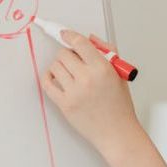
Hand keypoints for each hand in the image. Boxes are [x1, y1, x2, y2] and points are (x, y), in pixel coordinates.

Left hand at [42, 31, 139, 156]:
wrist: (116, 133)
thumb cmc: (119, 106)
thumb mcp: (119, 74)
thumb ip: (106, 52)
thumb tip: (88, 39)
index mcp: (102, 68)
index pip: (79, 43)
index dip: (69, 35)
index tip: (64, 34)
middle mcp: (86, 79)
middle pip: (63, 54)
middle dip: (67, 55)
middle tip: (73, 61)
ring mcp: (73, 93)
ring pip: (55, 67)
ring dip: (59, 67)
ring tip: (68, 73)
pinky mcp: (64, 105)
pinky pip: (47, 84)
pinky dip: (48, 78)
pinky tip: (55, 80)